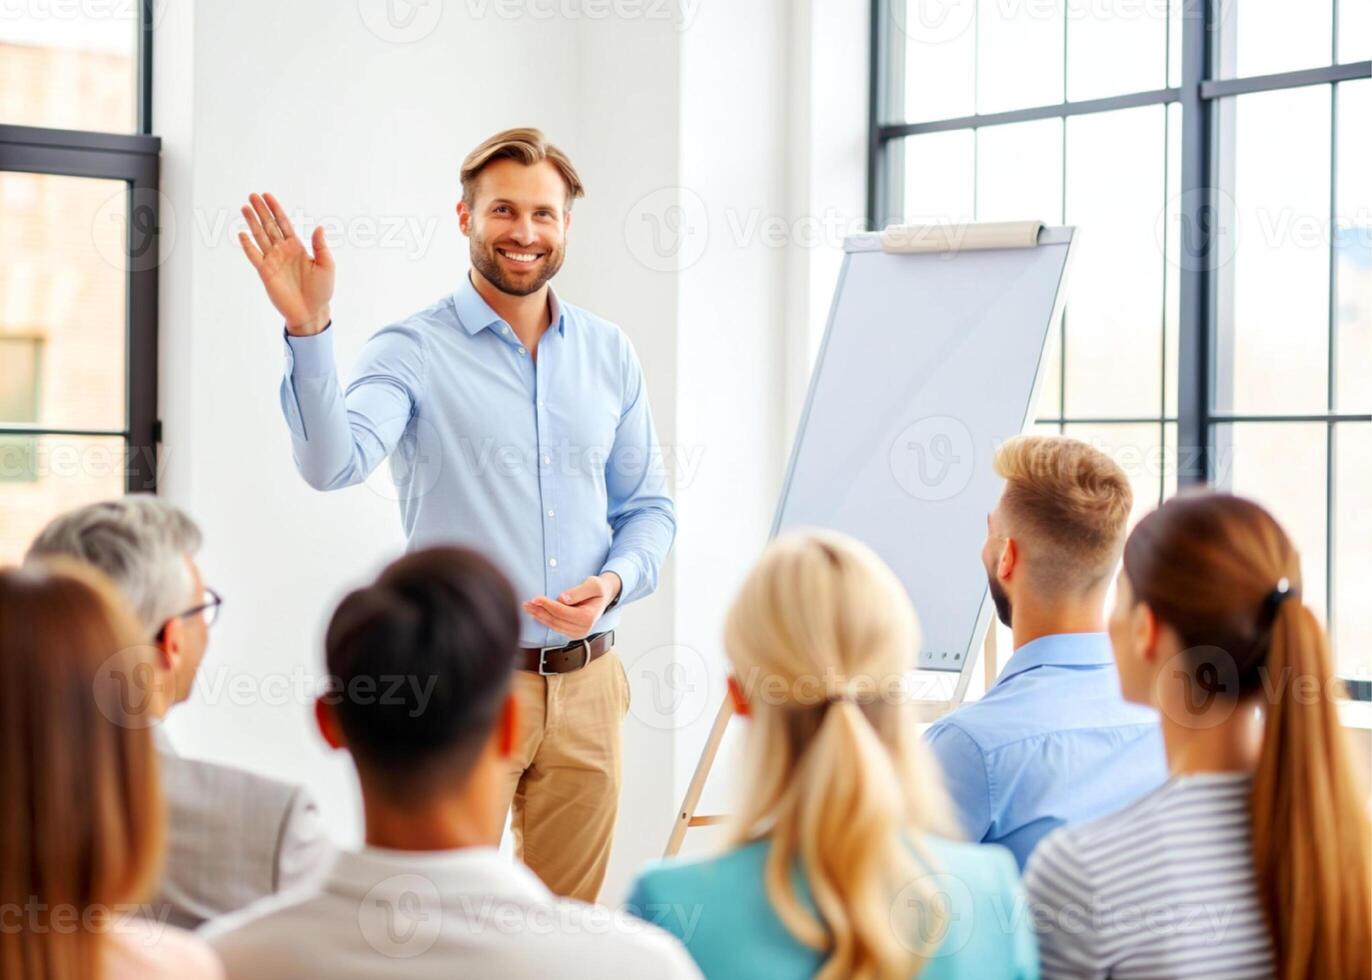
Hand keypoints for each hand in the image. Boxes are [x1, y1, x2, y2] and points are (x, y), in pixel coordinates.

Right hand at [238, 192, 334, 335]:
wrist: (311, 311)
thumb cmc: (321, 290)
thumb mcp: (326, 266)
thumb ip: (321, 246)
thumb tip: (320, 227)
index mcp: (297, 246)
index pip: (284, 223)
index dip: (276, 209)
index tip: (267, 195)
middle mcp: (283, 251)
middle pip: (269, 226)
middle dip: (261, 211)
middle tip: (252, 196)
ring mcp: (273, 260)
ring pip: (260, 237)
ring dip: (252, 223)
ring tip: (245, 208)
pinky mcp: (265, 272)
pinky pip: (254, 256)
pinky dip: (248, 246)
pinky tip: (242, 234)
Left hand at [523, 573, 620, 640]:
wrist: (603, 597)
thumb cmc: (598, 589)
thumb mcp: (593, 584)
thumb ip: (579, 591)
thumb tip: (562, 599)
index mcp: (588, 617)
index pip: (562, 612)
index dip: (547, 605)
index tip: (535, 598)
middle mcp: (583, 629)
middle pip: (555, 620)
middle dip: (539, 612)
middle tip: (526, 604)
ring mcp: (577, 633)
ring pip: (553, 625)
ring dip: (539, 616)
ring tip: (527, 607)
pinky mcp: (572, 633)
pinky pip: (555, 627)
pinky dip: (544, 620)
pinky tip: (536, 614)